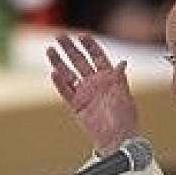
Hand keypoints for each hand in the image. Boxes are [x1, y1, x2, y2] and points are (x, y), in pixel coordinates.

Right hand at [46, 33, 138, 155]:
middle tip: (60, 36)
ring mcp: (84, 94)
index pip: (97, 57)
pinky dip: (60, 83)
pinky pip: (66, 92)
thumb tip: (122, 63)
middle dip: (70, 49)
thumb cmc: (125, 118)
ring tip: (50, 50)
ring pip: (69, 74)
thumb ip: (119, 79)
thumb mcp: (124, 96)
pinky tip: (53, 73)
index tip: (81, 35)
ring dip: (60, 62)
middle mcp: (95, 83)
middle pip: (80, 61)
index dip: (90, 46)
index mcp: (108, 78)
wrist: (117, 139)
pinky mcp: (76, 106)